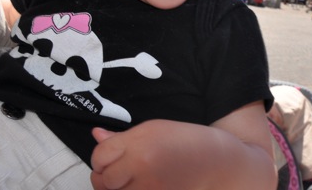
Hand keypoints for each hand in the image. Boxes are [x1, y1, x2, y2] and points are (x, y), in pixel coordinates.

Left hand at [91, 120, 215, 189]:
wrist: (215, 161)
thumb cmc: (186, 140)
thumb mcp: (154, 129)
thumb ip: (122, 137)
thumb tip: (96, 135)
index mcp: (139, 142)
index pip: (100, 155)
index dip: (101, 157)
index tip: (108, 156)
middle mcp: (141, 164)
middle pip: (103, 179)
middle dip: (105, 176)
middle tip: (116, 170)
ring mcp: (149, 186)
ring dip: (115, 189)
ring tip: (128, 180)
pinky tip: (140, 186)